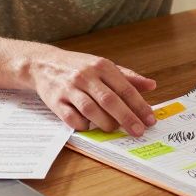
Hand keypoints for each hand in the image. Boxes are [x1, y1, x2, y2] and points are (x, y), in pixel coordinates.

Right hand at [28, 49, 157, 135]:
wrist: (44, 64)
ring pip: (91, 110)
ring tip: (115, 129)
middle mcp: (86, 76)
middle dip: (126, 118)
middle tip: (138, 131)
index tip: (150, 119)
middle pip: (109, 100)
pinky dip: (83, 125)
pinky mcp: (56, 101)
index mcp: (101, 66)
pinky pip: (71, 118)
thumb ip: (128, 77)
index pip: (125, 88)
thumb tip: (151, 85)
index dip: (139, 105)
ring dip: (106, 123)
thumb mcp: (103, 66)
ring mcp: (70, 89)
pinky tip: (90, 127)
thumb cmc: (79, 66)